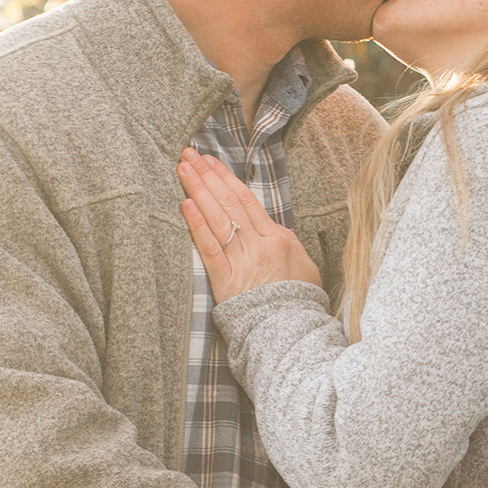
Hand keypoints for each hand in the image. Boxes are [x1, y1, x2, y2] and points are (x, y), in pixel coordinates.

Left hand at [179, 148, 320, 302]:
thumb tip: (278, 233)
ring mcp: (243, 261)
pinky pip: (210, 249)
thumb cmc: (299, 303)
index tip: (211, 162)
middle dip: (207, 175)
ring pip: (218, 218)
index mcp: (278, 238)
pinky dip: (197, 225)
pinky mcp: (227, 281)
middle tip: (189, 154)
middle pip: (229, 202)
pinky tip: (185, 205)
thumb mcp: (304, 267)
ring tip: (183, 169)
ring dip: (198, 190)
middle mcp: (259, 244)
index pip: (247, 200)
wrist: (294, 333)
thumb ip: (287, 246)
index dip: (226, 178)